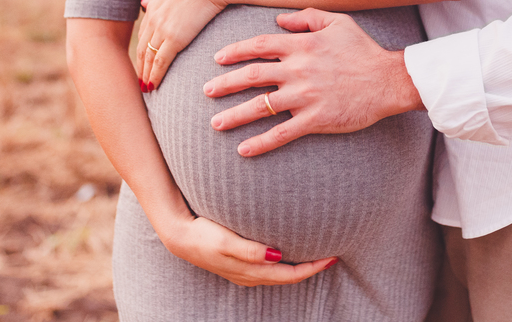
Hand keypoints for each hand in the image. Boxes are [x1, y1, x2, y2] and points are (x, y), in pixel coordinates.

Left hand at [137, 0, 227, 90]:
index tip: (143, 60)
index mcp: (154, 5)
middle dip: (140, 65)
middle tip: (139, 79)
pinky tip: (153, 86)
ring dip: (145, 74)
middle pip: (142, 47)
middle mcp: (153, 18)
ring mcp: (162, 29)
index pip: (145, 33)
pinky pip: (160, 62)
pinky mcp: (174, 38)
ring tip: (145, 88)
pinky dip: (155, 76)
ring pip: (148, 57)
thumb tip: (144, 1)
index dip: (143, 48)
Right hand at [158, 213, 336, 286]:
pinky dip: (284, 262)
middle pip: (289, 276)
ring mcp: (244, 272)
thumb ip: (251, 251)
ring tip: (316, 252)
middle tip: (332, 254)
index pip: (290, 275)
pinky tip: (288, 250)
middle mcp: (250, 276)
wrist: (180, 235)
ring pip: (279, 273)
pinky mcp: (239, 264)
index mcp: (251, 272)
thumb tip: (277, 257)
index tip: (332, 256)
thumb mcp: (226, 241)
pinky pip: (269, 268)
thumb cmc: (204, 235)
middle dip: (311, 268)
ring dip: (298, 265)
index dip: (312, 268)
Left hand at [203, 8, 423, 156]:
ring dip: (235, 115)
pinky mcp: (316, 119)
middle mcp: (299, 69)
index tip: (217, 58)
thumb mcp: (338, 23)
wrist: (389, 80)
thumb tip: (279, 20)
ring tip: (216, 123)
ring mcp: (306, 96)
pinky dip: (261, 143)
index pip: (259, 46)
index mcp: (302, 45)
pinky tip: (244, 150)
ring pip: (261, 106)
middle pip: (252, 76)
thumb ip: (307, 17)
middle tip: (206, 91)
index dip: (235, 51)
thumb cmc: (364, 50)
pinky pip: (282, 133)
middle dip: (225, 84)